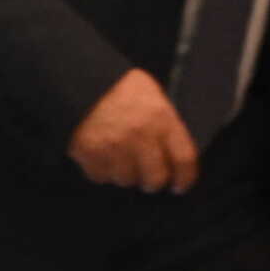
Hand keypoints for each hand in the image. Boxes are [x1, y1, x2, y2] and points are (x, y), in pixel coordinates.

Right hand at [68, 69, 198, 193]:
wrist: (83, 86)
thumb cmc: (120, 89)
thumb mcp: (154, 97)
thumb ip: (165, 125)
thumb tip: (173, 153)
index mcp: (161, 119)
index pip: (183, 159)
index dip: (186, 177)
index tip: (181, 184)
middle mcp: (140, 137)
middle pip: (155, 179)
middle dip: (153, 181)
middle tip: (149, 177)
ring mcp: (114, 149)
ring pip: (127, 180)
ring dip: (126, 174)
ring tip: (121, 157)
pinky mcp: (91, 157)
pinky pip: (102, 177)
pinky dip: (103, 170)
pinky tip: (103, 155)